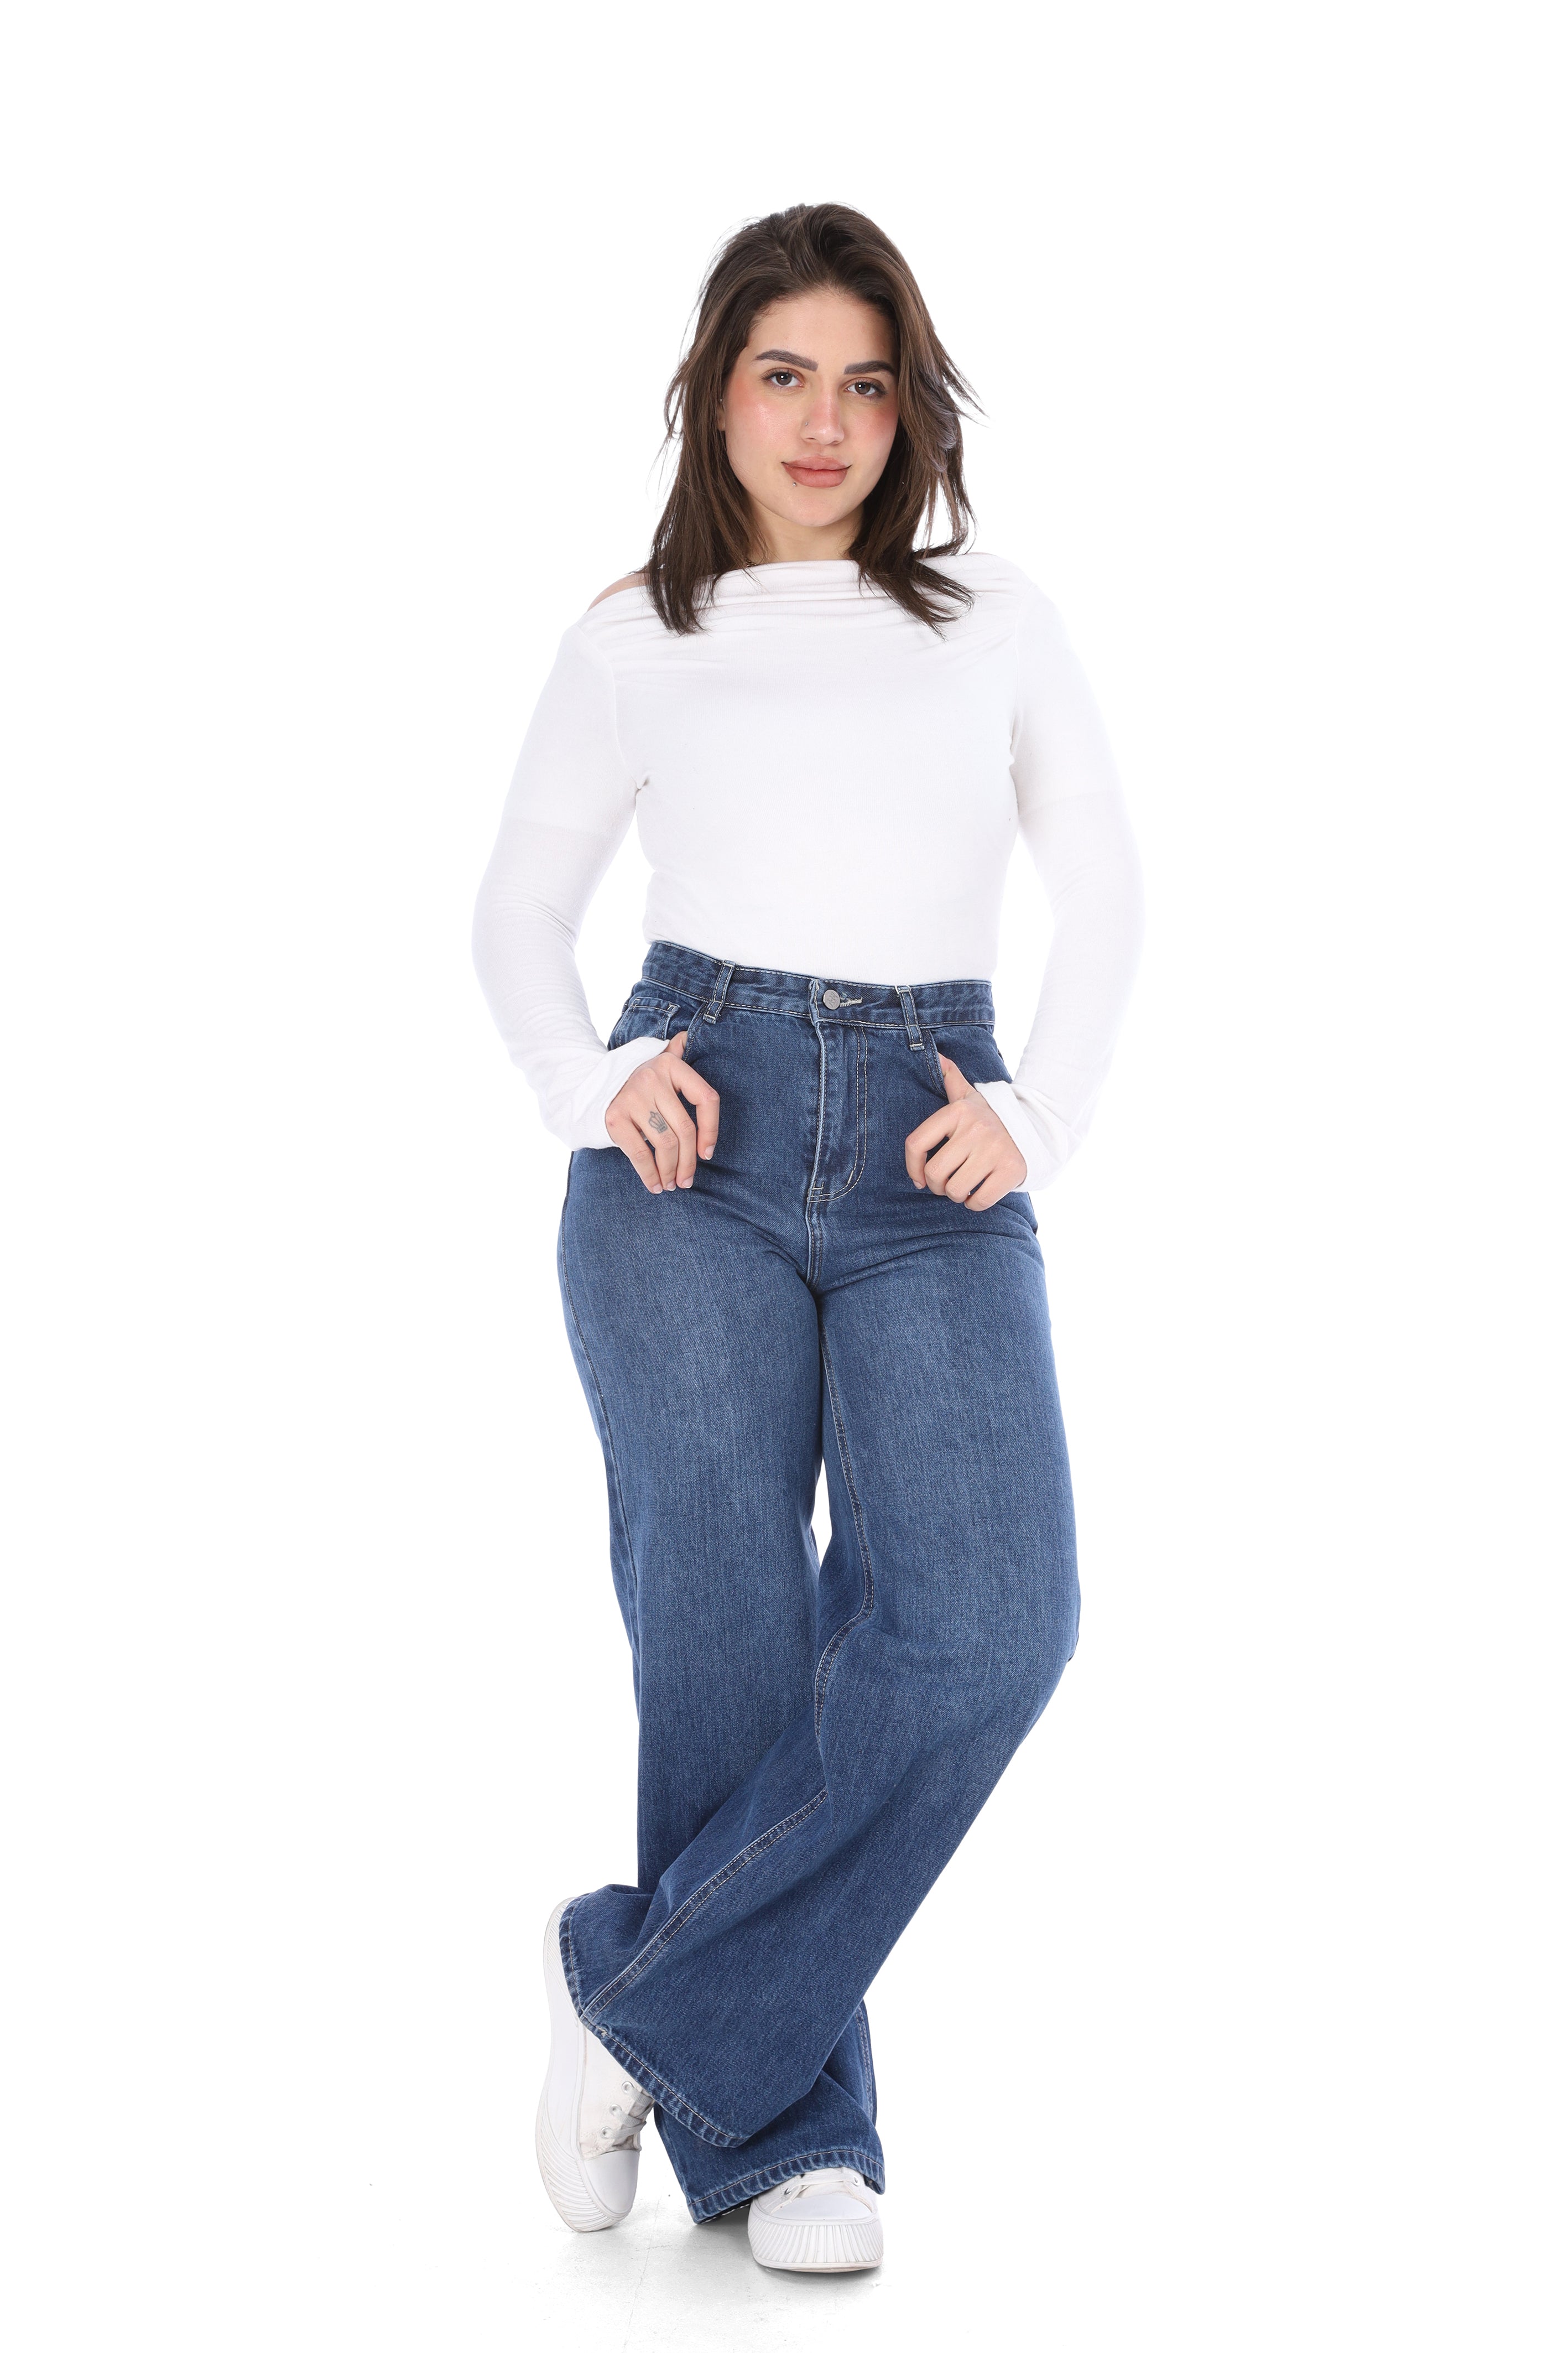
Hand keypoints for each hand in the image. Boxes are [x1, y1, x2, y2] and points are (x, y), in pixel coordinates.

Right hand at [605, 1031, 720, 1195]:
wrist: (591, 1087)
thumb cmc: (638, 1084)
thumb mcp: (657, 1063)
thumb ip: (675, 1053)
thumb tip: (687, 1038)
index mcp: (671, 1065)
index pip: (706, 1098)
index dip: (711, 1130)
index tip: (707, 1154)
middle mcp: (652, 1078)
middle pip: (684, 1129)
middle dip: (689, 1162)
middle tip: (687, 1180)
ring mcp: (632, 1097)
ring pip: (665, 1144)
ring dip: (671, 1171)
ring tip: (673, 1184)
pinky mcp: (615, 1118)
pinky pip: (640, 1154)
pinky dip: (650, 1175)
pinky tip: (655, 1185)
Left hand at [904, 1053, 1027, 1211]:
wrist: (1037, 1127)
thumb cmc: (993, 1116)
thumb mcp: (972, 1096)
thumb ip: (951, 1078)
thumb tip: (936, 1056)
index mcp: (958, 1111)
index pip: (916, 1143)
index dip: (912, 1167)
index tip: (919, 1178)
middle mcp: (975, 1129)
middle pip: (935, 1173)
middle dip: (937, 1186)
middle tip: (946, 1184)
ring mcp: (994, 1150)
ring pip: (955, 1190)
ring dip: (957, 1195)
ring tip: (964, 1187)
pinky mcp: (1011, 1171)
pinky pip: (979, 1201)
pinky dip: (975, 1203)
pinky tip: (979, 1193)